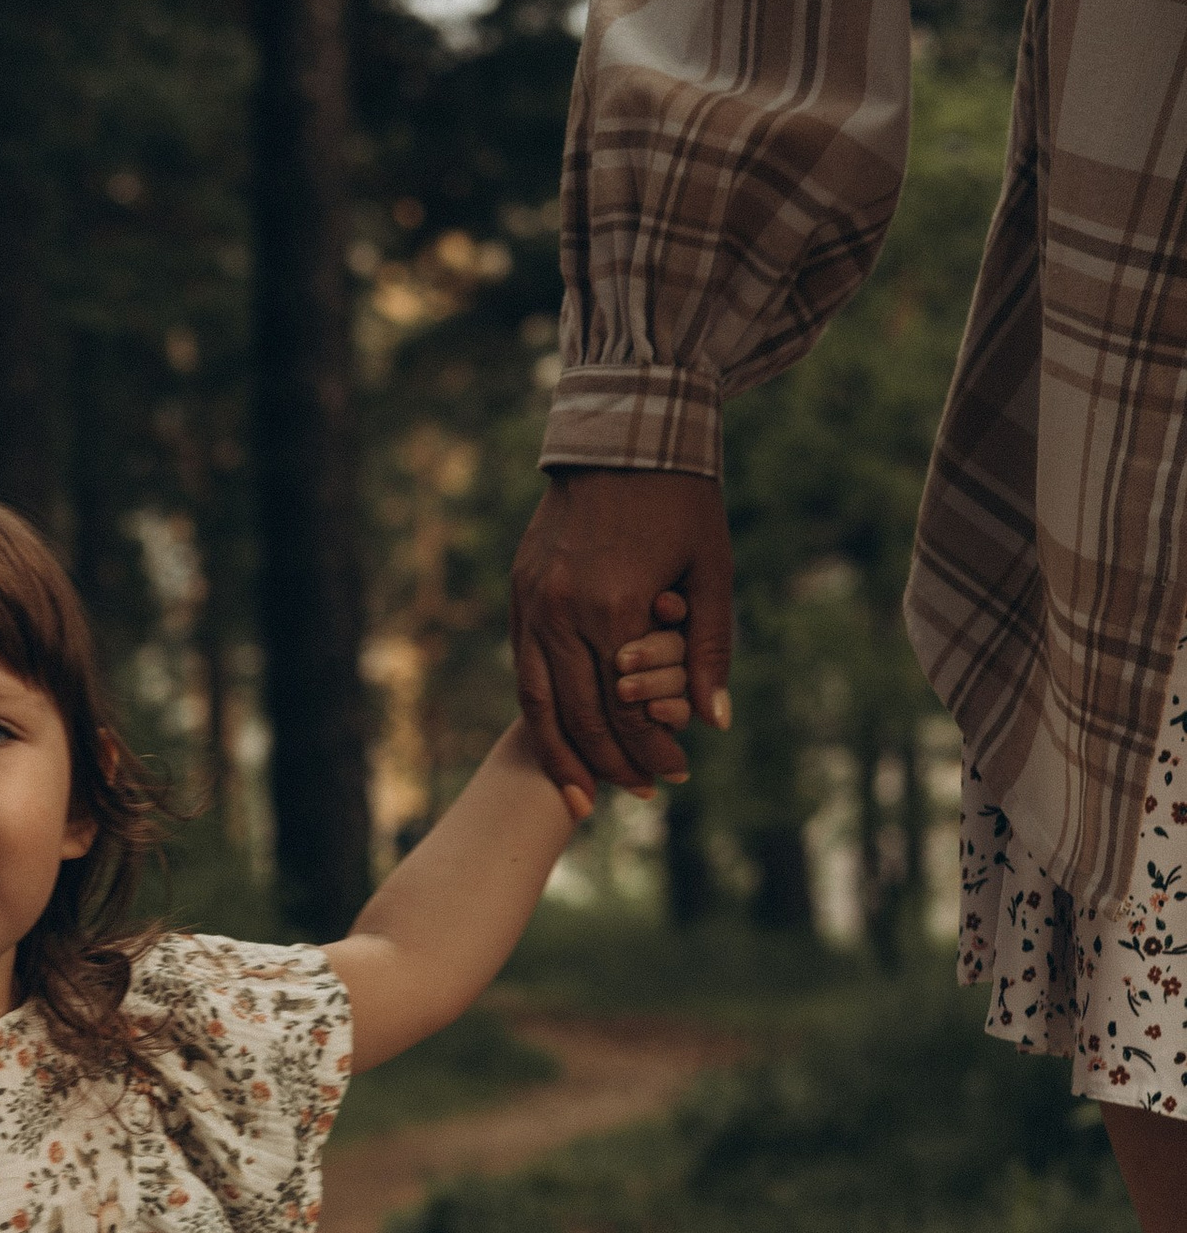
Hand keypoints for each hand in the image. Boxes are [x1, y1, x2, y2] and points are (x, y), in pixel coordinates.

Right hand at [510, 467, 732, 809]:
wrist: (622, 436)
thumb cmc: (682, 501)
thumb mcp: (713, 570)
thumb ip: (709, 648)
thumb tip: (713, 721)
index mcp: (617, 606)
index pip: (629, 707)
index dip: (652, 749)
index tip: (677, 775)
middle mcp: (564, 611)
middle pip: (582, 714)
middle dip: (612, 763)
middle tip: (640, 793)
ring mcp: (533, 603)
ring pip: (540, 703)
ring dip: (564, 755)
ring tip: (582, 797)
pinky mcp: (520, 594)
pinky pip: (524, 671)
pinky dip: (540, 715)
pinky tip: (557, 741)